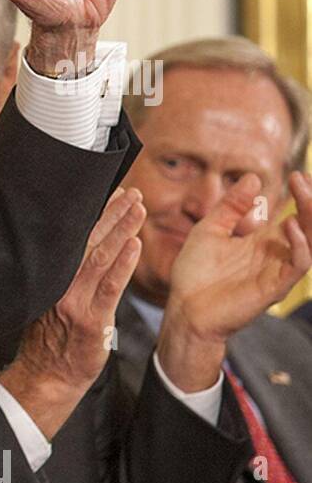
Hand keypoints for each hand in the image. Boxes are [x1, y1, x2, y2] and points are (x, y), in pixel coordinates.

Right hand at [0, 187, 143, 437]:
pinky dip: (123, 264)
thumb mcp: (50, 302)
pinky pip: (109, 287)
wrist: (46, 376)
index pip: (74, 238)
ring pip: (100, 258)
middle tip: (130, 192)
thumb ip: (66, 277)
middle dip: (111, 214)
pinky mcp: (90, 320)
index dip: (93, 213)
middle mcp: (60, 284)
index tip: (110, 190)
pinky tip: (135, 245)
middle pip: (88, 241)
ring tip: (139, 209)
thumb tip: (86, 251)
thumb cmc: (51, 341)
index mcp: (51, 277)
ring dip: (122, 230)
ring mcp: (74, 302)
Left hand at [158, 172, 311, 390]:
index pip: (292, 215)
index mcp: (263, 242)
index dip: (299, 196)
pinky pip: (298, 265)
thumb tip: (253, 177)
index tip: (297, 174)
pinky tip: (290, 226)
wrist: (184, 309)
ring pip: (309, 242)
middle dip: (310, 202)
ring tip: (305, 193)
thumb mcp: (210, 230)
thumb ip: (231, 206)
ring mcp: (277, 271)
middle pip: (307, 226)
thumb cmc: (195, 273)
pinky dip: (299, 245)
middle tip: (303, 179)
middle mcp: (275, 255)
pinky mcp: (274, 287)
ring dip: (310, 217)